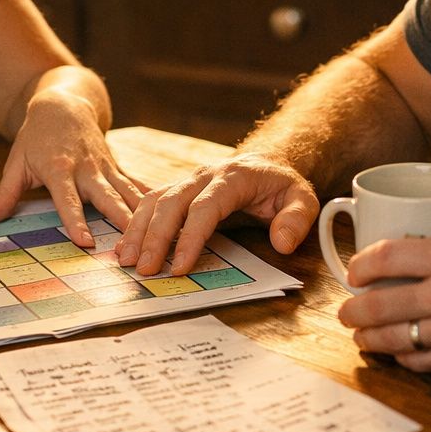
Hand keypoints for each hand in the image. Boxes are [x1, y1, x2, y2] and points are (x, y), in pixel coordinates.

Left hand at [0, 89, 144, 246]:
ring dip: (142, 215)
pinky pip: (136, 184)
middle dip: (121, 221)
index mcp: (59, 169)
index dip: (76, 222)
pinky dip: (151, 198)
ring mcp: (105, 167)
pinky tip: (170, 213)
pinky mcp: (116, 167)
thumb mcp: (16, 162)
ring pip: (128, 192)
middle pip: (107, 197)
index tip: (86, 243)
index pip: (68, 201)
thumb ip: (4, 194)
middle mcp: (87, 168)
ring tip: (157, 237)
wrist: (63, 104)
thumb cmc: (36, 137)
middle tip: (133, 247)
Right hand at [116, 153, 318, 275]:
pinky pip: (151, 201)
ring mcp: (188, 180)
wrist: (268, 162)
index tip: (180, 266)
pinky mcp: (179, 189)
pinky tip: (127, 244)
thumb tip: (282, 243)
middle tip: (145, 269)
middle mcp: (204, 175)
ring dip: (137, 229)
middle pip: (172, 201)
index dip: (190, 236)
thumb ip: (296, 220)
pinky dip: (135, 222)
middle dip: (155, 236)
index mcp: (232, 177)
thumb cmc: (282, 185)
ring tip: (126, 260)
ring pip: (155, 199)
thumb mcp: (304, 199)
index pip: (205, 206)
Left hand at [338, 211, 430, 376]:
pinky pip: (422, 362)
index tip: (354, 268)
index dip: (361, 263)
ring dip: (370, 339)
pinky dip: (404, 358)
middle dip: (354, 309)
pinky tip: (397, 353)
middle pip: (380, 304)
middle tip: (346, 309)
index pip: (389, 257)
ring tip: (361, 335)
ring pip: (395, 339)